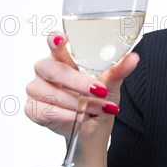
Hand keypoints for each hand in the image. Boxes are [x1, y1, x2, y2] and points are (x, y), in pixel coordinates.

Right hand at [25, 31, 139, 140]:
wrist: (93, 128)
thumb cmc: (98, 100)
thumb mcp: (111, 84)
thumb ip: (118, 70)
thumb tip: (133, 58)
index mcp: (63, 58)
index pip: (54, 43)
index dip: (54, 40)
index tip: (60, 38)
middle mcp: (46, 70)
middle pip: (52, 69)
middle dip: (77, 82)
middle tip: (99, 91)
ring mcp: (36, 88)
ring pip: (50, 92)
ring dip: (77, 103)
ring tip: (96, 109)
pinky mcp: (32, 108)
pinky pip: (45, 111)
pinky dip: (66, 116)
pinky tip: (79, 118)